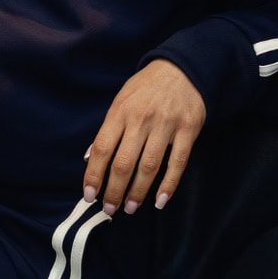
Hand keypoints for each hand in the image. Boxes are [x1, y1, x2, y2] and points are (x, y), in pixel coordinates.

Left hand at [83, 58, 205, 214]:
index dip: (94, 174)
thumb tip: (90, 158)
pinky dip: (169, 184)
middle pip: (124, 162)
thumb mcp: (120, 101)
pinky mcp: (188, 130)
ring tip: (129, 208)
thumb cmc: (146, 88)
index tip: (89, 195)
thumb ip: (107, 130)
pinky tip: (159, 200)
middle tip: (109, 209)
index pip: (103, 148)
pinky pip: (178, 162)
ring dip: (138, 191)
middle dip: (114, 190)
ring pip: (149, 166)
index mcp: (120, 112)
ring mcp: (166, 125)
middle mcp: (141, 120)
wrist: (182, 69)